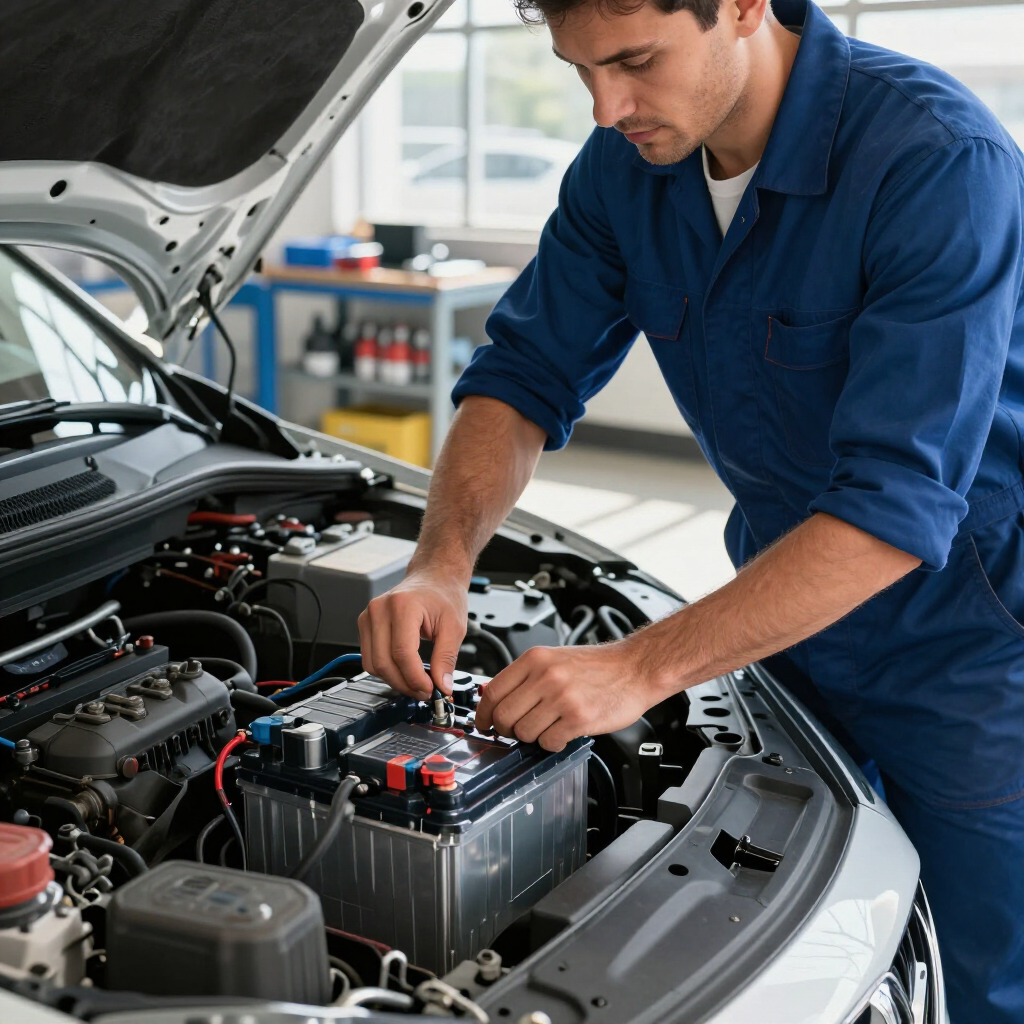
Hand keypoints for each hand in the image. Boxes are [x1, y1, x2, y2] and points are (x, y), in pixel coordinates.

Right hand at [358, 569, 467, 698]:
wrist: (434, 577)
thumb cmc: (443, 595)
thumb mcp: (454, 626)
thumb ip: (446, 658)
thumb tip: (441, 686)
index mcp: (403, 605)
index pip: (402, 653)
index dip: (415, 678)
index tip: (430, 689)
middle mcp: (380, 609)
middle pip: (383, 662)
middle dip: (405, 684)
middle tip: (425, 691)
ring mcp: (368, 616)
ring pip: (372, 664)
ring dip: (394, 681)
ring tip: (416, 683)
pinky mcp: (365, 624)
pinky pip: (370, 658)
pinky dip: (386, 670)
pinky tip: (405, 672)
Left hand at [474, 642, 663, 751]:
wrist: (635, 668)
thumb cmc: (597, 666)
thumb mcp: (555, 659)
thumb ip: (526, 677)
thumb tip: (494, 699)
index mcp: (536, 659)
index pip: (493, 691)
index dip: (484, 713)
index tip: (484, 723)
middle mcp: (546, 676)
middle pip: (504, 715)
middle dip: (506, 730)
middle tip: (516, 731)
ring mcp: (562, 697)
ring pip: (524, 732)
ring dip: (533, 737)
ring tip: (549, 727)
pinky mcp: (578, 718)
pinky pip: (549, 742)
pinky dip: (552, 743)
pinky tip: (563, 733)